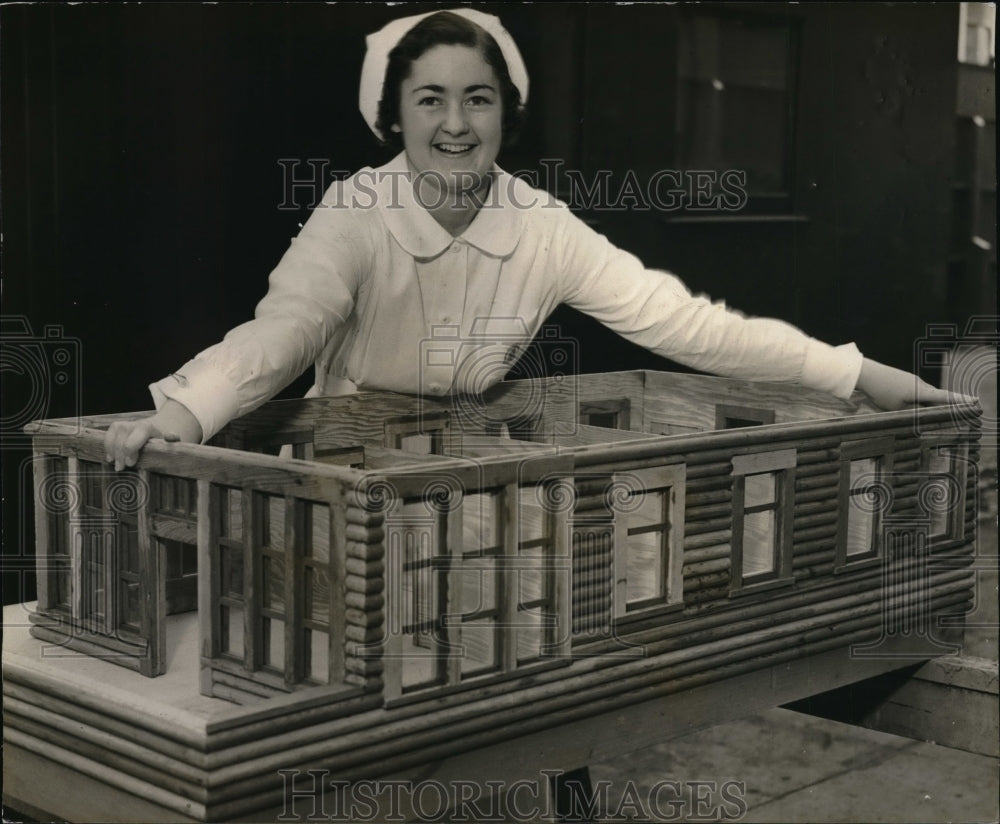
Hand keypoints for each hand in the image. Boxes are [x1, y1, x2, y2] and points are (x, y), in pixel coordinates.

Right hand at [104, 400, 201, 470]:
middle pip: (121, 439)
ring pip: (112, 436)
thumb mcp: (174, 441)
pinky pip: (108, 434)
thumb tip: (172, 436)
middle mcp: (135, 424)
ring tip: (113, 463)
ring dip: (111, 451)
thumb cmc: (166, 440)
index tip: (130, 463)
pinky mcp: (118, 427)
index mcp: (148, 428)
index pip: (133, 439)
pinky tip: (110, 457)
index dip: (129, 451)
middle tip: (121, 468)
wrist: (162, 427)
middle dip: (120, 454)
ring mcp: (125, 425)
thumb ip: (173, 439)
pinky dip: (107, 446)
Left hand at [856, 358, 977, 410]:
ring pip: (925, 396)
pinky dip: (918, 400)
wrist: (866, 374)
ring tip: (924, 413)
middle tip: (952, 415)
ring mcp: (913, 380)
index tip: (973, 401)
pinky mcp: (905, 380)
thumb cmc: (881, 391)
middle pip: (936, 398)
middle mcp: (920, 384)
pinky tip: (910, 405)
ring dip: (927, 405)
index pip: (944, 397)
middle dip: (944, 407)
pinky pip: (917, 392)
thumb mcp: (897, 408)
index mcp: (921, 391)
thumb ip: (912, 413)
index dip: (959, 401)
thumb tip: (922, 415)